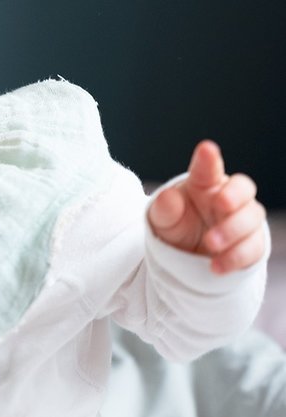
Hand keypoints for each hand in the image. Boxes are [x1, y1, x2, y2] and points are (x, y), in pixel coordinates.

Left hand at [148, 140, 266, 273]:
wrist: (187, 257)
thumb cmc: (176, 226)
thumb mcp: (162, 219)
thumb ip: (164, 209)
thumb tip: (168, 197)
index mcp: (204, 183)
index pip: (208, 168)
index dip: (209, 159)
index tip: (207, 149)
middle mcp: (227, 197)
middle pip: (243, 187)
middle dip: (234, 196)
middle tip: (221, 205)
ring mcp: (242, 220)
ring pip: (252, 218)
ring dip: (232, 232)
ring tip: (210, 246)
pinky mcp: (251, 243)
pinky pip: (253, 247)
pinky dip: (236, 257)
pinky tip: (216, 266)